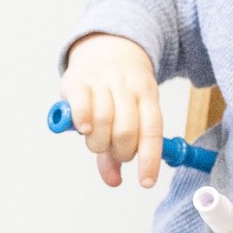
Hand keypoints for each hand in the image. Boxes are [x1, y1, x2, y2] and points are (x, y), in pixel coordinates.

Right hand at [59, 33, 165, 189]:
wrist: (105, 49)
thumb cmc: (116, 93)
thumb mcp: (127, 115)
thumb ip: (117, 150)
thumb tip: (114, 181)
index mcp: (148, 94)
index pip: (152, 131)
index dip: (150, 159)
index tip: (146, 182)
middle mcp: (128, 86)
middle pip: (127, 130)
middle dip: (119, 151)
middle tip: (112, 152)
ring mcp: (103, 81)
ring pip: (103, 120)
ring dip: (98, 142)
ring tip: (95, 141)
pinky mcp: (79, 80)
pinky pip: (82, 104)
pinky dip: (82, 120)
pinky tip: (83, 128)